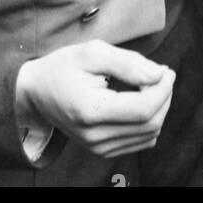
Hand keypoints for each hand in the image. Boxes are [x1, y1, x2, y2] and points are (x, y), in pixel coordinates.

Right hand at [15, 41, 175, 158]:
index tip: (166, 70)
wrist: (36, 92)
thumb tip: (159, 75)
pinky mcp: (102, 149)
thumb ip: (128, 63)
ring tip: (149, 84)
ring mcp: (97, 146)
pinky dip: (149, 120)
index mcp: (90, 110)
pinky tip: (140, 100)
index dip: (164, 88)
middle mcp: (94, 135)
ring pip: (149, 133)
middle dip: (164, 96)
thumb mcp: (93, 52)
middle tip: (161, 74)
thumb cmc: (65, 67)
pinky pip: (141, 140)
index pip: (144, 109)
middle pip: (150, 123)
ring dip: (159, 108)